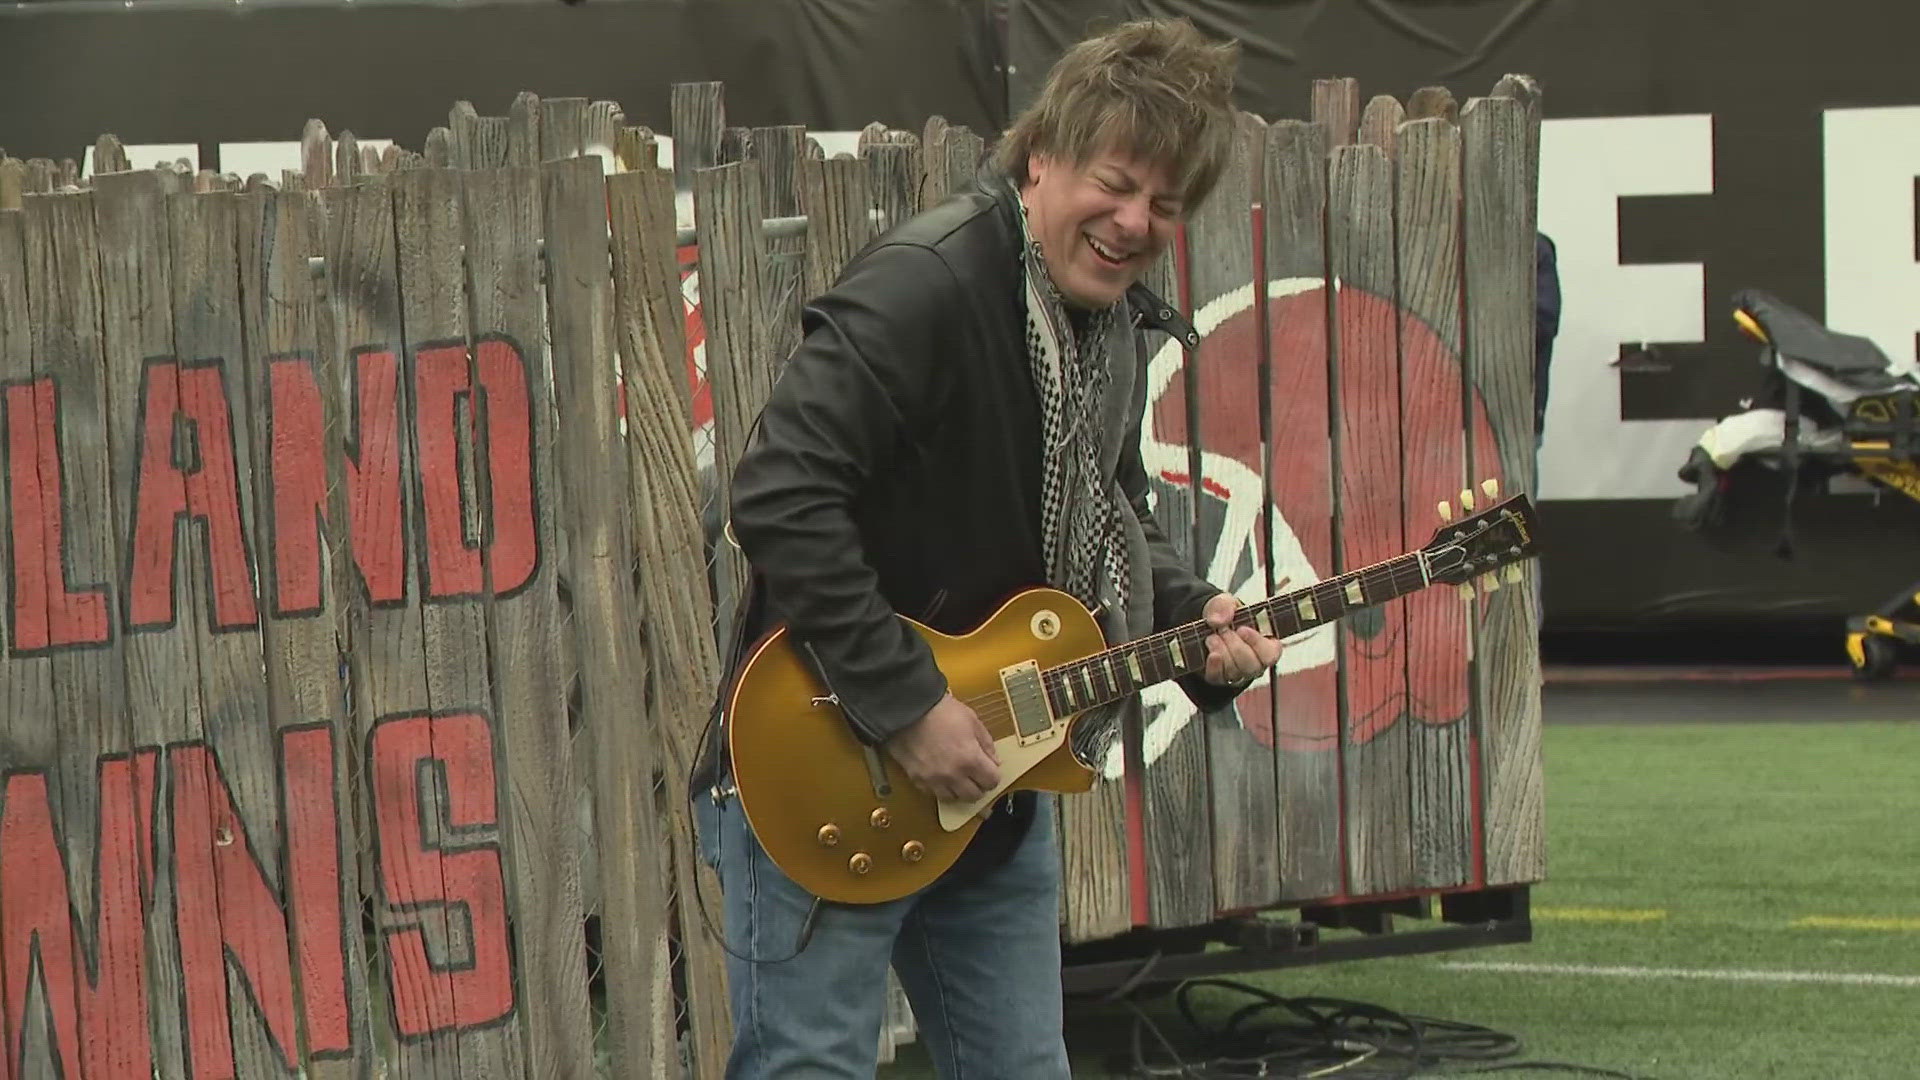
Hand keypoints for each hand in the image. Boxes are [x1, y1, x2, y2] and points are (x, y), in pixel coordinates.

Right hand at [885, 692, 1000, 801]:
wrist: (908, 708)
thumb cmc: (940, 711)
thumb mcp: (972, 720)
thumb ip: (986, 743)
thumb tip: (993, 760)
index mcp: (970, 759)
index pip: (992, 782)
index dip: (993, 775)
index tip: (989, 769)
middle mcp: (953, 775)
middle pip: (974, 796)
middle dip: (978, 786)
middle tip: (975, 775)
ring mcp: (934, 779)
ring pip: (953, 799)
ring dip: (958, 790)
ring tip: (957, 777)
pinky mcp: (917, 779)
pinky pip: (933, 793)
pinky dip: (939, 788)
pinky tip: (940, 775)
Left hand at [1201, 591, 1283, 685]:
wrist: (1204, 627)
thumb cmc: (1225, 616)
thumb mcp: (1225, 602)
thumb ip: (1224, 605)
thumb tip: (1219, 620)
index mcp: (1265, 644)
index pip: (1271, 653)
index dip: (1258, 643)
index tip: (1242, 629)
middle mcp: (1255, 663)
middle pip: (1252, 665)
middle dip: (1235, 646)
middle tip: (1223, 630)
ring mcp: (1238, 673)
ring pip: (1236, 672)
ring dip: (1223, 652)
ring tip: (1212, 637)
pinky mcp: (1220, 678)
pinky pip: (1218, 678)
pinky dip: (1214, 666)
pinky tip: (1211, 654)